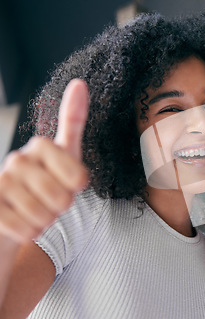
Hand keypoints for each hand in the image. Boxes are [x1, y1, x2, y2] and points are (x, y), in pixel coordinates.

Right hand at [0, 79, 88, 242]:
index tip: (74, 184)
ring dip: (47, 220)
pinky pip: (23, 228)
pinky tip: (24, 222)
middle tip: (54, 201)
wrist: (12, 210)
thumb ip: (73, 121)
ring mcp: (1, 182)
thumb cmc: (47, 180)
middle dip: (63, 206)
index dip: (78, 186)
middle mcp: (18, 159)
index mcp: (41, 146)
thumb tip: (79, 83)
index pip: (77, 175)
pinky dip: (30, 231)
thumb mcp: (67, 153)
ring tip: (39, 211)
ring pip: (43, 215)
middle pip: (62, 197)